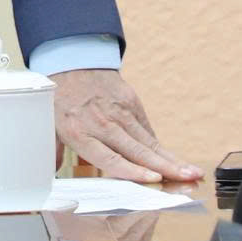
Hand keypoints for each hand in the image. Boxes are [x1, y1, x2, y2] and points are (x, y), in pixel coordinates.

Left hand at [52, 69, 201, 185]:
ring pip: (147, 140)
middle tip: (186, 180)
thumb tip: (50, 178)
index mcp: (78, 132)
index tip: (153, 178)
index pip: (109, 157)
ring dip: (171, 159)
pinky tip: (176, 161)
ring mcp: (118, 111)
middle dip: (164, 167)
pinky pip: (146, 128)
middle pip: (136, 150)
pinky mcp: (130, 101)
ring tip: (192, 173)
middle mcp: (101, 123)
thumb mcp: (50, 127)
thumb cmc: (59, 99)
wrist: (69, 60)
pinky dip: (160, 146)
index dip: (132, 170)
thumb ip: (54, 154)